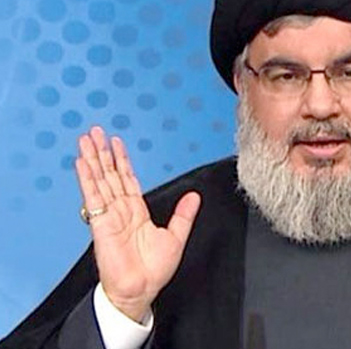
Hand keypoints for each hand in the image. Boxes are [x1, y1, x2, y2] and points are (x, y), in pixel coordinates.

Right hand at [75, 126, 200, 321]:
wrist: (140, 291)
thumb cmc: (153, 271)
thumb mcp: (176, 237)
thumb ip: (183, 215)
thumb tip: (194, 196)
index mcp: (136, 212)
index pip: (127, 180)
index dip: (122, 161)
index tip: (116, 144)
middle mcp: (121, 211)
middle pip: (110, 175)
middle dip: (103, 153)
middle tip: (96, 132)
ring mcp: (109, 216)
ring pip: (100, 181)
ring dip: (93, 160)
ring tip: (86, 140)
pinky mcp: (101, 224)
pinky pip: (94, 198)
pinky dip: (88, 180)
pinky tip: (82, 164)